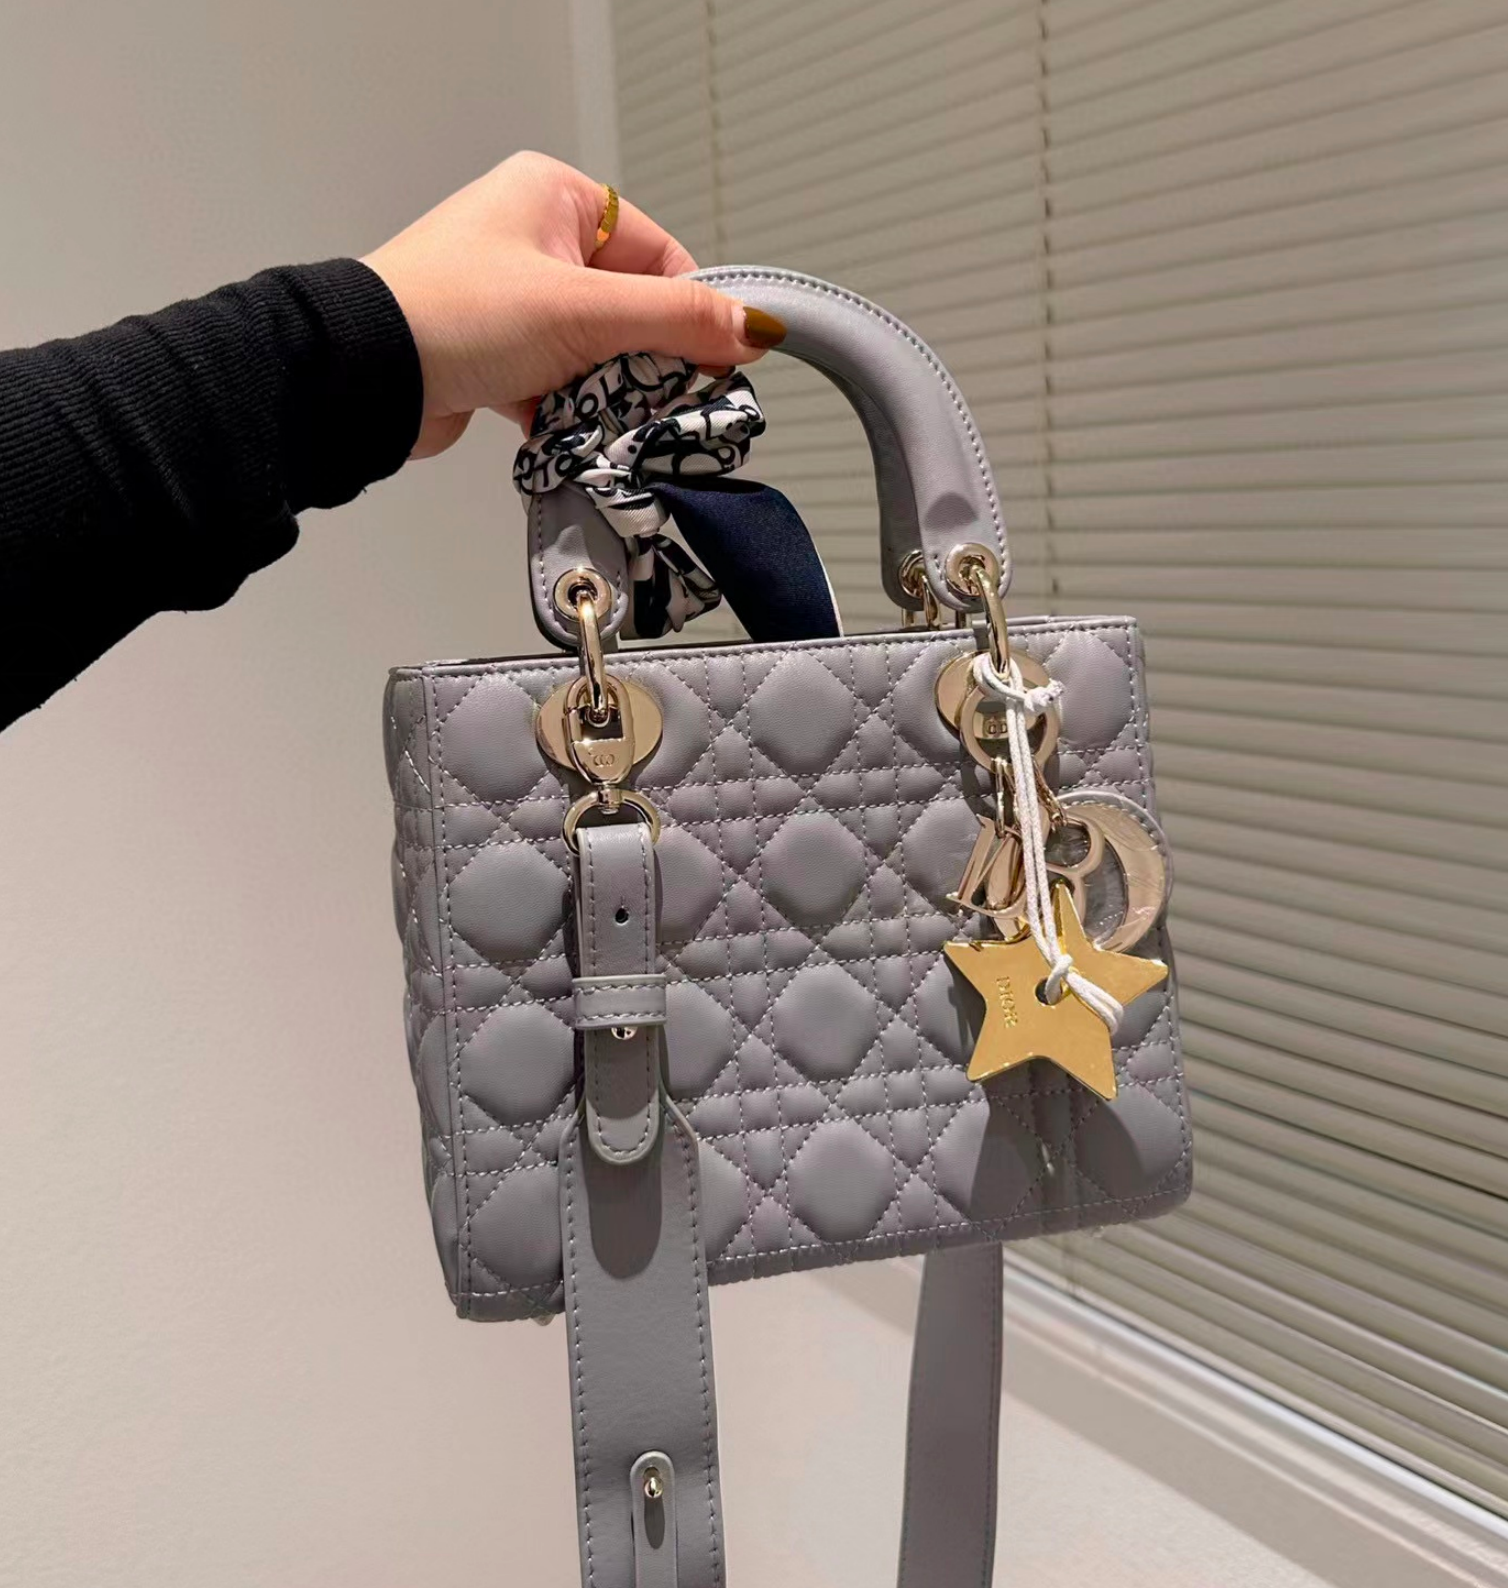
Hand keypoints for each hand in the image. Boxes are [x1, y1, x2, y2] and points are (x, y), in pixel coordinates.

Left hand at [362, 151, 784, 458]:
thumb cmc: (453, 313)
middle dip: (646, 362)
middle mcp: (535, 241)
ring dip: (607, 393)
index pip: (659, 255)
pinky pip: (561, 384)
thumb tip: (750, 327)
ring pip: (598, 353)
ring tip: (605, 418)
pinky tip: (571, 432)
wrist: (363, 377)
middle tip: (661, 401)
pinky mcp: (497, 354)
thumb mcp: (585, 311)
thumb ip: (676, 319)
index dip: (691, 312)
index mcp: (557, 198)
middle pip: (632, 310)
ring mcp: (514, 301)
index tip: (715, 363)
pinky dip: (571, 413)